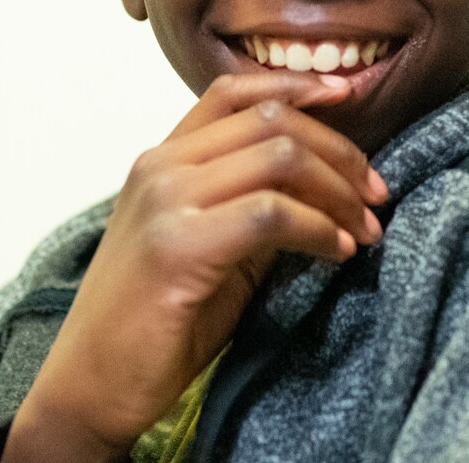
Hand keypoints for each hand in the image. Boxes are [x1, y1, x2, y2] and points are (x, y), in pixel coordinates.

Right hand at [4, 72, 387, 461]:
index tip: (346, 98)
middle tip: (375, 194)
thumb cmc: (152, 324)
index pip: (232, 93)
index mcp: (159, 161)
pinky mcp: (180, 245)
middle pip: (269, 119)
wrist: (94, 382)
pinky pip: (271, 213)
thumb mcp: (205, 246)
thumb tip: (324, 187)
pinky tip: (336, 252)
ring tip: (364, 229)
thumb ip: (248, 205)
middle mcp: (159, 168)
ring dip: (338, 191)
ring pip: (278, 156)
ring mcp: (166, 202)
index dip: (294, 86)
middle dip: (339, 151)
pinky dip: (318, 229)